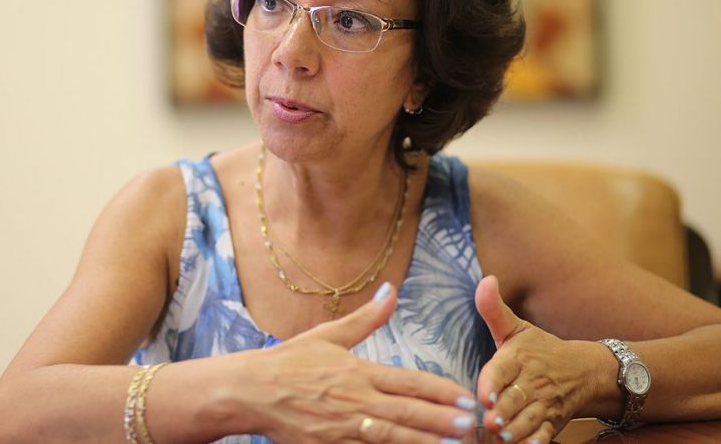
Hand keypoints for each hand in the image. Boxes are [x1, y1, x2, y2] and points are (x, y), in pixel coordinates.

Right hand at [238, 283, 478, 443]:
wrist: (250, 391)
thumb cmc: (289, 362)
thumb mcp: (328, 335)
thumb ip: (365, 319)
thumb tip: (391, 291)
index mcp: (358, 371)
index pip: (408, 381)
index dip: (439, 390)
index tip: (464, 396)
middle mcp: (355, 401)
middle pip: (407, 412)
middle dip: (440, 420)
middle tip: (469, 424)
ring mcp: (343, 428)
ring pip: (392, 438)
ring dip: (423, 441)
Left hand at [474, 276, 590, 443]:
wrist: (584, 371)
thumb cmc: (540, 349)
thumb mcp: (516, 328)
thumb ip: (493, 309)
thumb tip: (485, 280)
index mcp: (519, 356)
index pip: (503, 369)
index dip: (493, 382)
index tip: (484, 394)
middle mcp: (532, 381)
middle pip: (515, 398)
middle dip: (502, 411)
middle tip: (490, 421)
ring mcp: (544, 403)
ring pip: (529, 419)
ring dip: (516, 429)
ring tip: (502, 435)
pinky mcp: (553, 422)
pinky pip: (546, 435)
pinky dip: (537, 442)